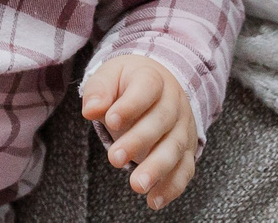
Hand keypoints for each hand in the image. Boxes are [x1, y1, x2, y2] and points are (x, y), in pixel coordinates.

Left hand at [82, 56, 198, 210]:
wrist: (160, 87)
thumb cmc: (128, 84)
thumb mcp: (110, 76)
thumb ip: (99, 90)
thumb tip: (90, 109)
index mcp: (153, 79)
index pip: (146, 88)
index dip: (130, 105)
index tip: (111, 121)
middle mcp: (173, 103)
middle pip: (161, 121)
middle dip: (139, 142)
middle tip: (115, 159)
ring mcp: (182, 127)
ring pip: (174, 148)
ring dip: (157, 169)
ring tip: (137, 186)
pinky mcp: (186, 150)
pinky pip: (185, 169)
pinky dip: (172, 187)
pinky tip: (154, 200)